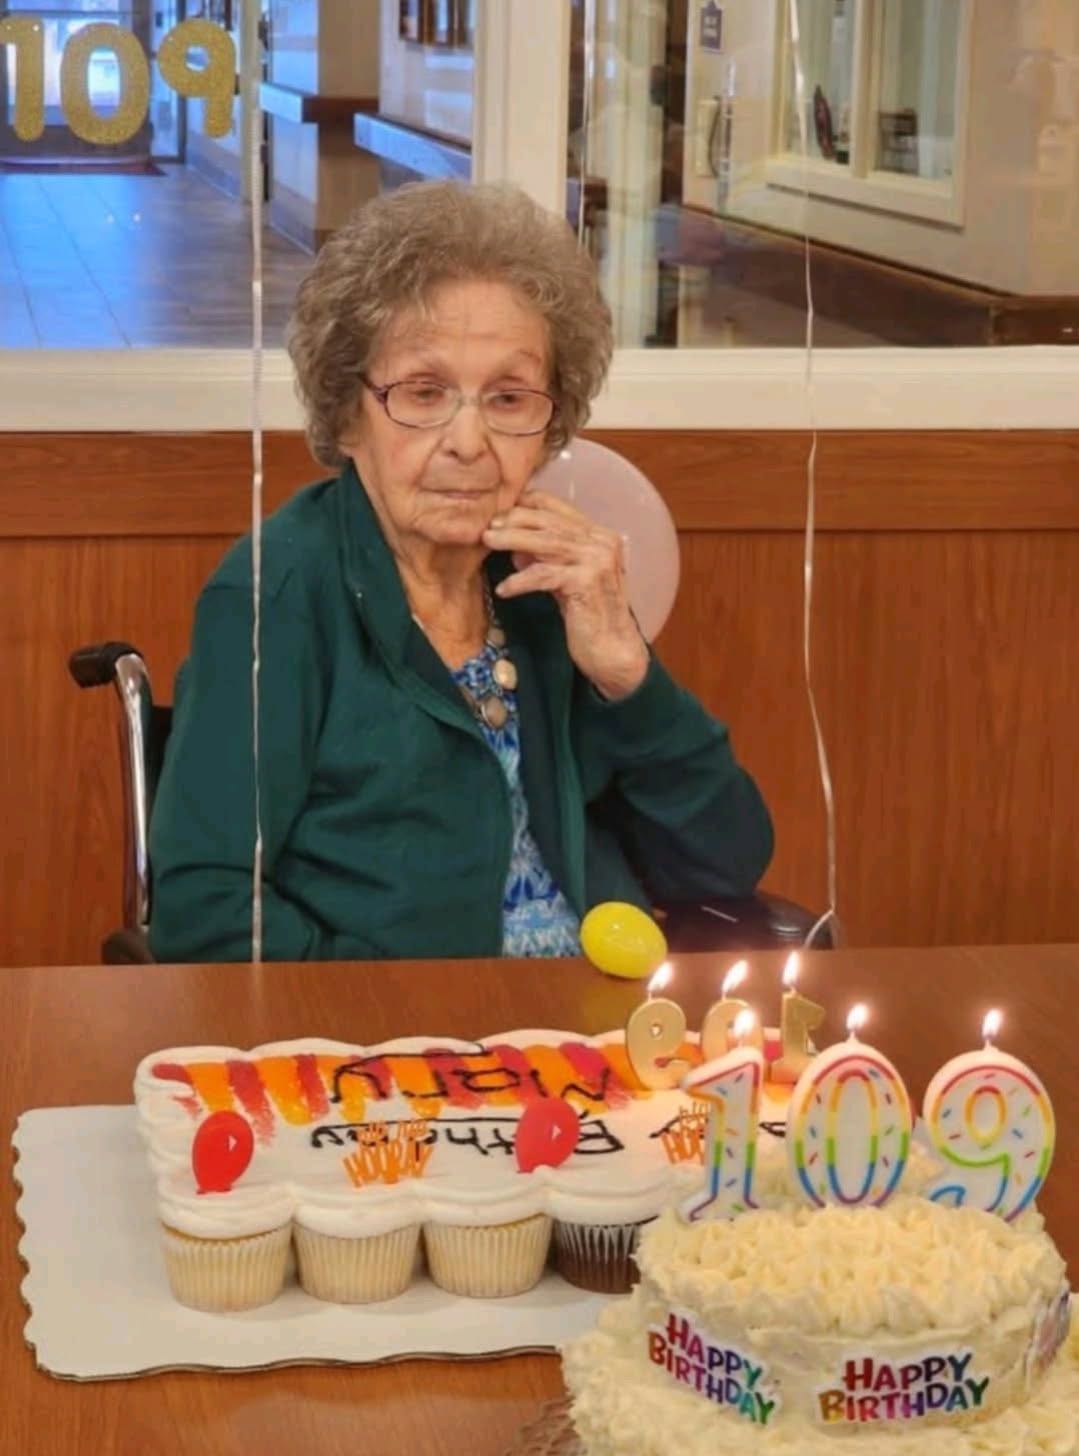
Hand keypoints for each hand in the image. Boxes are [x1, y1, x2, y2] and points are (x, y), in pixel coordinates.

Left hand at [482, 489, 648, 699]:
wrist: (614, 651)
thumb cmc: (589, 617)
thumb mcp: (566, 580)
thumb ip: (547, 559)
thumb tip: (515, 547)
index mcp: (599, 536)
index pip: (558, 506)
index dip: (526, 505)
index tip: (499, 511)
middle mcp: (602, 542)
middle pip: (549, 521)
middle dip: (514, 521)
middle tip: (487, 526)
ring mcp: (597, 561)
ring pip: (545, 543)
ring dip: (511, 540)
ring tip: (487, 542)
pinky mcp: (586, 582)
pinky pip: (543, 575)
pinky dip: (520, 580)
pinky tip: (504, 589)